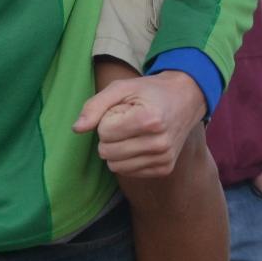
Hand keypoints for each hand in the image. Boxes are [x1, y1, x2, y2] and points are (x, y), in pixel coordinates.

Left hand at [73, 70, 205, 176]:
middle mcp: (160, 143)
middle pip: (108, 152)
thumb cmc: (148, 91)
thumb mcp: (120, 88)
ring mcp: (164, 159)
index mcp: (149, 120)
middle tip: (124, 121)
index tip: (121, 110)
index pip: (104, 132)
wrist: (184, 99)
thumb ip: (94, 106)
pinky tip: (139, 142)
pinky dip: (126, 158)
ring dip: (116, 148)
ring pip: (116, 166)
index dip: (105, 119)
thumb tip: (76, 129)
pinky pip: (129, 172)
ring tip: (131, 132)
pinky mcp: (165, 169)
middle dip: (108, 136)